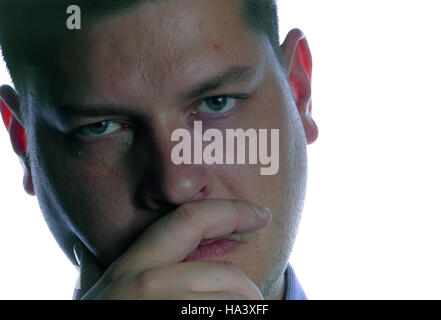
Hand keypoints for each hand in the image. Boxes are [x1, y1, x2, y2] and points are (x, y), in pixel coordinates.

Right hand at [73, 199, 270, 299]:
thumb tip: (80, 250)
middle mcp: (149, 284)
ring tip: (225, 314)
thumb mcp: (94, 299)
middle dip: (248, 288)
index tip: (261, 215)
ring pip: (235, 302)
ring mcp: (168, 309)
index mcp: (132, 268)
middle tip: (252, 299)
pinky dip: (238, 317)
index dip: (232, 211)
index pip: (190, 219)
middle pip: (229, 273)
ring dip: (243, 310)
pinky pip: (230, 316)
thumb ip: (90, 273)